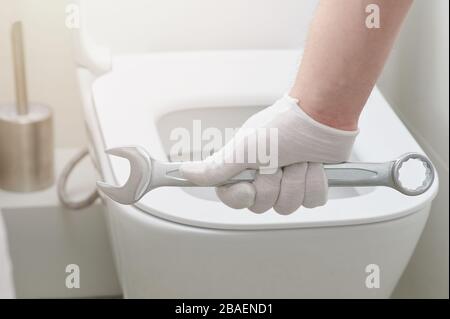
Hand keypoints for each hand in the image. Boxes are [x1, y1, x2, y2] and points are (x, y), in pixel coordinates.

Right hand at [180, 95, 357, 213]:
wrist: (321, 115)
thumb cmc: (282, 125)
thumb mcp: (243, 148)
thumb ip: (215, 167)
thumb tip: (186, 173)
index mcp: (245, 169)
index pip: (235, 199)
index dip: (243, 195)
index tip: (251, 182)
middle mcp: (265, 177)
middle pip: (264, 205)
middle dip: (274, 183)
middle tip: (278, 161)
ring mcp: (289, 181)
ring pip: (289, 205)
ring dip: (296, 179)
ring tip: (299, 158)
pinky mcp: (311, 183)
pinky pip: (312, 200)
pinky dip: (315, 181)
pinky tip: (314, 165)